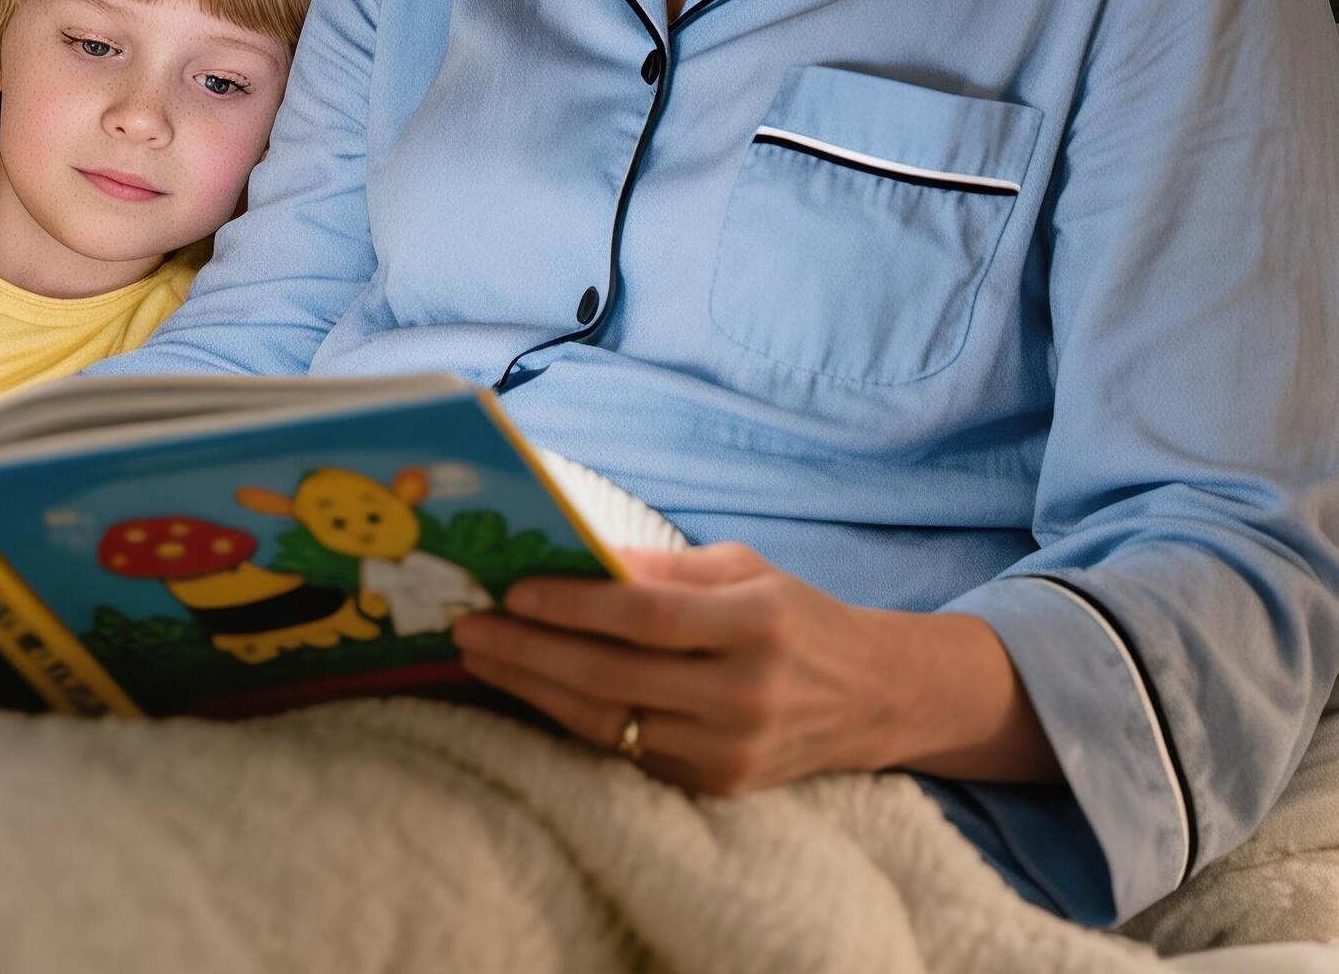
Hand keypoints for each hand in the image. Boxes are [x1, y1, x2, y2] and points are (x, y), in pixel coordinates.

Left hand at [451, 542, 1054, 794]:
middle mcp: (744, 693)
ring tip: (480, 656)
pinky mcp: (716, 785)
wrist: (871, 699)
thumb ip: (664, 567)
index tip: (512, 588)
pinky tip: (528, 688)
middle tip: (467, 625)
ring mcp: (730, 748)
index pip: (646, 617)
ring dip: (531, 688)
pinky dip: (569, 718)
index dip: (573, 604)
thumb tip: (580, 552)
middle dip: (529, 650)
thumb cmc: (794, 618)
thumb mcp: (745, 569)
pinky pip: (626, 749)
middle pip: (614, 675)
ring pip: (609, 721)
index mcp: (757, 624)